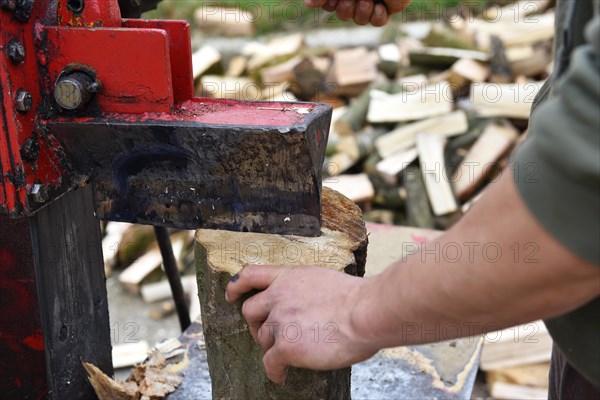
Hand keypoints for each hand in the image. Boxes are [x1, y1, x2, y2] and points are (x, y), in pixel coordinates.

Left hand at [225, 264, 378, 383]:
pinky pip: (270, 363)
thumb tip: (306, 305)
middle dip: (256, 324)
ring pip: (264, 338)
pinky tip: (281, 376)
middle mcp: (280, 296)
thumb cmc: (358, 298)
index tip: (230, 296)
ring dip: (272, 347)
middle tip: (269, 334)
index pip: (251, 275)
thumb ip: (306, 290)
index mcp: (290, 277)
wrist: (366, 312)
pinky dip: (274, 371)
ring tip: (288, 354)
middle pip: (250, 311)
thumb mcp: (324, 280)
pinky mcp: (287, 346)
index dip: (236, 287)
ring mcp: (281, 321)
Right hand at [304, 0, 411, 25]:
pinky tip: (379, 5)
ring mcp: (372, 1)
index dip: (329, 4)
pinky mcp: (388, 7)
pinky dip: (377, 16)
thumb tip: (308, 4)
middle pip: (343, 15)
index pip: (328, 3)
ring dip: (362, 12)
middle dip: (346, 8)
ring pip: (360, 20)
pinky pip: (378, 22)